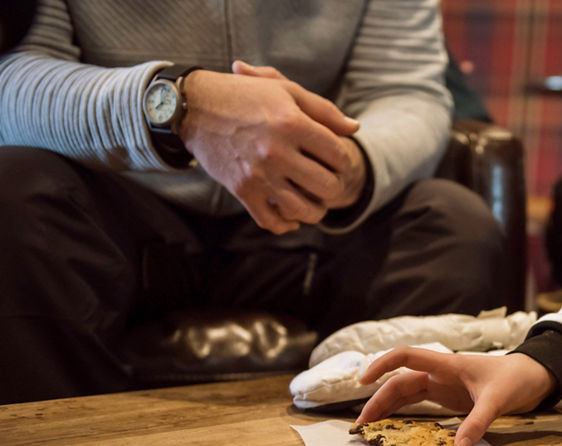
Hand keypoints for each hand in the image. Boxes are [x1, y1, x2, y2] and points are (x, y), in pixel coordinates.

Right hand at [179, 61, 364, 234]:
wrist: (194, 107)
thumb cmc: (245, 96)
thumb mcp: (287, 92)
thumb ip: (324, 111)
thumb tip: (355, 129)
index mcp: (292, 123)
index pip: (338, 155)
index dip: (343, 160)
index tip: (336, 161)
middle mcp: (277, 151)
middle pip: (326, 186)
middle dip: (334, 187)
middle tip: (329, 182)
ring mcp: (259, 174)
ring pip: (304, 210)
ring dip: (316, 210)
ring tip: (315, 201)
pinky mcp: (242, 190)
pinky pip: (271, 221)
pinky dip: (287, 224)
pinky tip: (294, 218)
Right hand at [356, 348, 555, 445]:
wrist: (532, 376)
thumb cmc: (515, 380)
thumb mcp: (497, 401)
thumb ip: (477, 423)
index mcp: (447, 365)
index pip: (406, 357)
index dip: (382, 365)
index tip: (363, 381)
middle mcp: (440, 373)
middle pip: (400, 383)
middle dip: (379, 401)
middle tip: (362, 426)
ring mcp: (442, 385)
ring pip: (406, 393)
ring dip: (387, 408)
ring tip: (369, 429)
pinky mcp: (448, 397)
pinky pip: (419, 404)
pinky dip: (403, 414)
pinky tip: (392, 427)